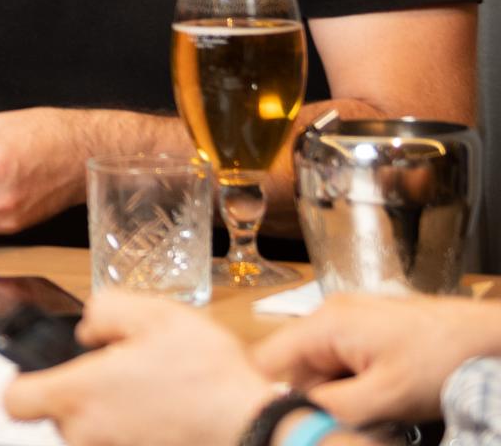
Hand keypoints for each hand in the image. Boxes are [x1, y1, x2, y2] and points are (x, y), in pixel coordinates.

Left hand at [4, 292, 276, 445]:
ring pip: (92, 434)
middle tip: (125, 376)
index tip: (50, 371)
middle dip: (82, 395)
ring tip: (154, 396)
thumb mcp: (154, 314)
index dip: (24, 383)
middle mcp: (86, 436)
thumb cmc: (206, 376)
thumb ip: (104, 312)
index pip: (13, 402)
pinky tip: (167, 418)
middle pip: (58, 417)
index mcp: (77, 395)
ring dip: (113, 417)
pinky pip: (123, 444)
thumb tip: (87, 331)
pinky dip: (138, 433)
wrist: (255, 431)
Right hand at [255, 293, 500, 423]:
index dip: (264, 393)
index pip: (267, 358)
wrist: (491, 336)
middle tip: (345, 426)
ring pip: (322, 370)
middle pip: (297, 368)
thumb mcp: (386, 396)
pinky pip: (344, 365)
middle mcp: (329, 315)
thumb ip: (334, 408)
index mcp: (324, 323)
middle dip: (314, 402)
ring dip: (338, 398)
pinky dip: (355, 388)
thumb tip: (297, 421)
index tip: (277, 425)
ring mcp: (350, 321)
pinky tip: (381, 404)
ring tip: (373, 416)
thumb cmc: (443, 358)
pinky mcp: (369, 330)